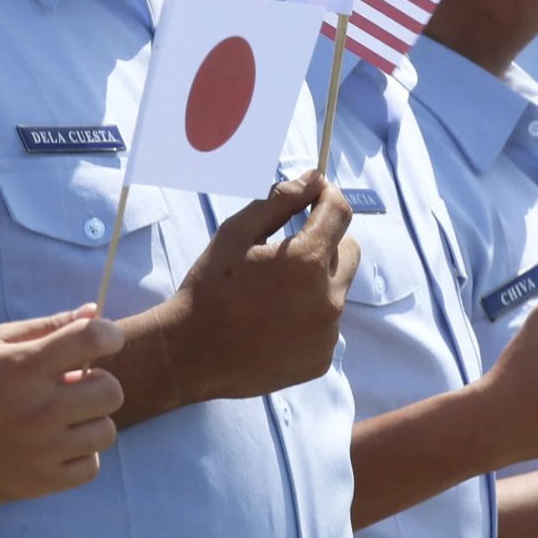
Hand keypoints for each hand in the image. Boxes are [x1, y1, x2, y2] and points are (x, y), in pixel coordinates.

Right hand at [0, 305, 124, 502]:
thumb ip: (47, 326)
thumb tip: (94, 312)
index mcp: (24, 367)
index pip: (92, 339)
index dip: (110, 335)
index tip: (105, 342)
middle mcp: (38, 408)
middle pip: (111, 391)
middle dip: (98, 385)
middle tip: (74, 389)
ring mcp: (42, 449)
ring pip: (105, 431)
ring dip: (89, 423)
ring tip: (62, 420)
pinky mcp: (42, 481)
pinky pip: (92, 466)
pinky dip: (79, 457)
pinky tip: (55, 447)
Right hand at [163, 172, 358, 400]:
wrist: (190, 354)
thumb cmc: (209, 288)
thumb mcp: (237, 234)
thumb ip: (280, 201)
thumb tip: (315, 178)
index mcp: (306, 261)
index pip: (339, 213)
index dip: (329, 198)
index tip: (317, 196)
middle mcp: (327, 298)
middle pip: (347, 252)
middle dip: (325, 243)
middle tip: (288, 252)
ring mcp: (327, 333)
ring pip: (336, 291)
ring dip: (315, 284)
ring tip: (273, 295)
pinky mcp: (322, 359)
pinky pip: (327, 326)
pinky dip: (308, 319)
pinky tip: (274, 325)